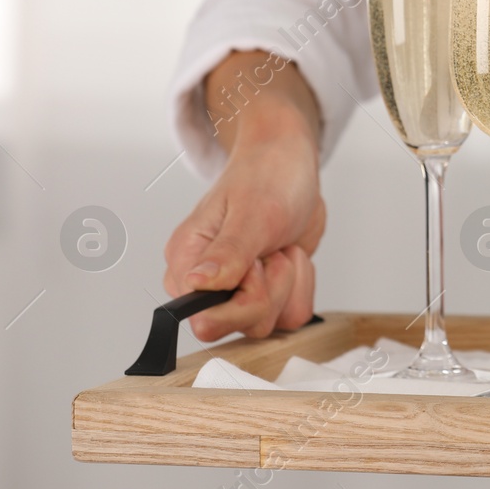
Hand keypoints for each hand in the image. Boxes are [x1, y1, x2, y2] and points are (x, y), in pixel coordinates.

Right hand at [163, 51, 325, 341]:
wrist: (291, 163)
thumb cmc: (265, 176)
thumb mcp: (252, 212)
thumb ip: (227, 254)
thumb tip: (196, 285)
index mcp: (187, 264)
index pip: (205, 321)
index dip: (242, 299)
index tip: (254, 264)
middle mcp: (207, 285)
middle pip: (242, 325)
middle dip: (271, 286)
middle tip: (269, 247)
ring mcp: (237, 292)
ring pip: (270, 321)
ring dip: (289, 280)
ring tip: (278, 245)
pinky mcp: (267, 292)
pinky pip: (292, 314)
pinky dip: (302, 283)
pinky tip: (290, 254)